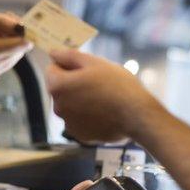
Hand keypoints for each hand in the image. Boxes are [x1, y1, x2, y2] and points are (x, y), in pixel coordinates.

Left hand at [45, 48, 161, 143]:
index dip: (68, 65)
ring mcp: (68, 123)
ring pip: (70, 105)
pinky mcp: (80, 135)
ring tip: (104, 98)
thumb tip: (53, 53)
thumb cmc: (117, 85)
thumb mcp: (94, 62)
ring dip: (80, 100)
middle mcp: (58, 107)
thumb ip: (69, 56)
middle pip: (60, 88)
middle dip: (73, 83)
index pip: (52, 69)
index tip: (86, 68)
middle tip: (97, 82)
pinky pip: (80, 120)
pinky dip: (88, 116)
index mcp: (58, 86)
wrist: (138, 116)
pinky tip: (105, 112)